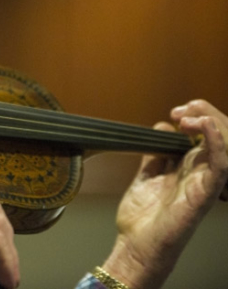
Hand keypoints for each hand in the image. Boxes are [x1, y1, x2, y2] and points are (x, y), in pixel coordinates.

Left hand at [102, 100, 227, 288]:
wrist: (135, 244)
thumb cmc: (143, 217)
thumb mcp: (147, 174)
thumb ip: (156, 153)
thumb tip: (161, 128)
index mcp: (187, 167)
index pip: (205, 133)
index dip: (196, 115)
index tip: (176, 110)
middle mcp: (199, 172)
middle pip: (218, 135)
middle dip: (204, 114)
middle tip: (182, 110)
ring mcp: (203, 182)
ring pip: (225, 146)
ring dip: (211, 124)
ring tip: (190, 118)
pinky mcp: (203, 193)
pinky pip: (219, 166)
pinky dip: (216, 143)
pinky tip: (205, 127)